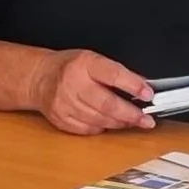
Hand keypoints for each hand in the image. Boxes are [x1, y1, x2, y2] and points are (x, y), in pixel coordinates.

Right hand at [30, 49, 153, 135]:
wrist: (40, 77)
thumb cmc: (71, 67)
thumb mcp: (94, 60)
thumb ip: (118, 72)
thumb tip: (143, 86)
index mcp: (85, 64)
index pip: (114, 75)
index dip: (133, 86)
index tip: (148, 94)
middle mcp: (73, 84)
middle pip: (107, 104)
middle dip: (131, 114)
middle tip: (147, 120)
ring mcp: (64, 104)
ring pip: (99, 119)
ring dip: (120, 123)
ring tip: (134, 122)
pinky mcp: (60, 119)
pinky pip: (87, 129)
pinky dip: (103, 128)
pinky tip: (111, 124)